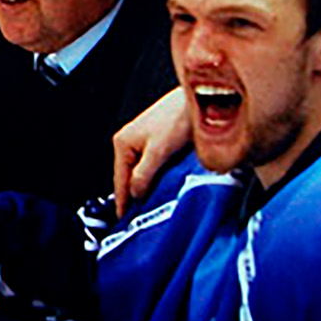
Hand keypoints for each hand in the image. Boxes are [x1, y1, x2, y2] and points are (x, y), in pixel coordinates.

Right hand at [113, 86, 190, 217]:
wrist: (200, 100)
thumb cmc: (178, 118)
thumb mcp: (159, 151)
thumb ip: (144, 174)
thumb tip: (135, 194)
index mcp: (123, 143)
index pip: (119, 180)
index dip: (123, 202)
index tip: (125, 220)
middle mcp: (130, 141)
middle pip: (129, 177)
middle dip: (135, 196)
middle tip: (141, 218)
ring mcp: (144, 141)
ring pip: (142, 172)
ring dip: (148, 187)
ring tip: (153, 206)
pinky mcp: (159, 141)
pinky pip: (153, 166)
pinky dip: (157, 178)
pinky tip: (165, 187)